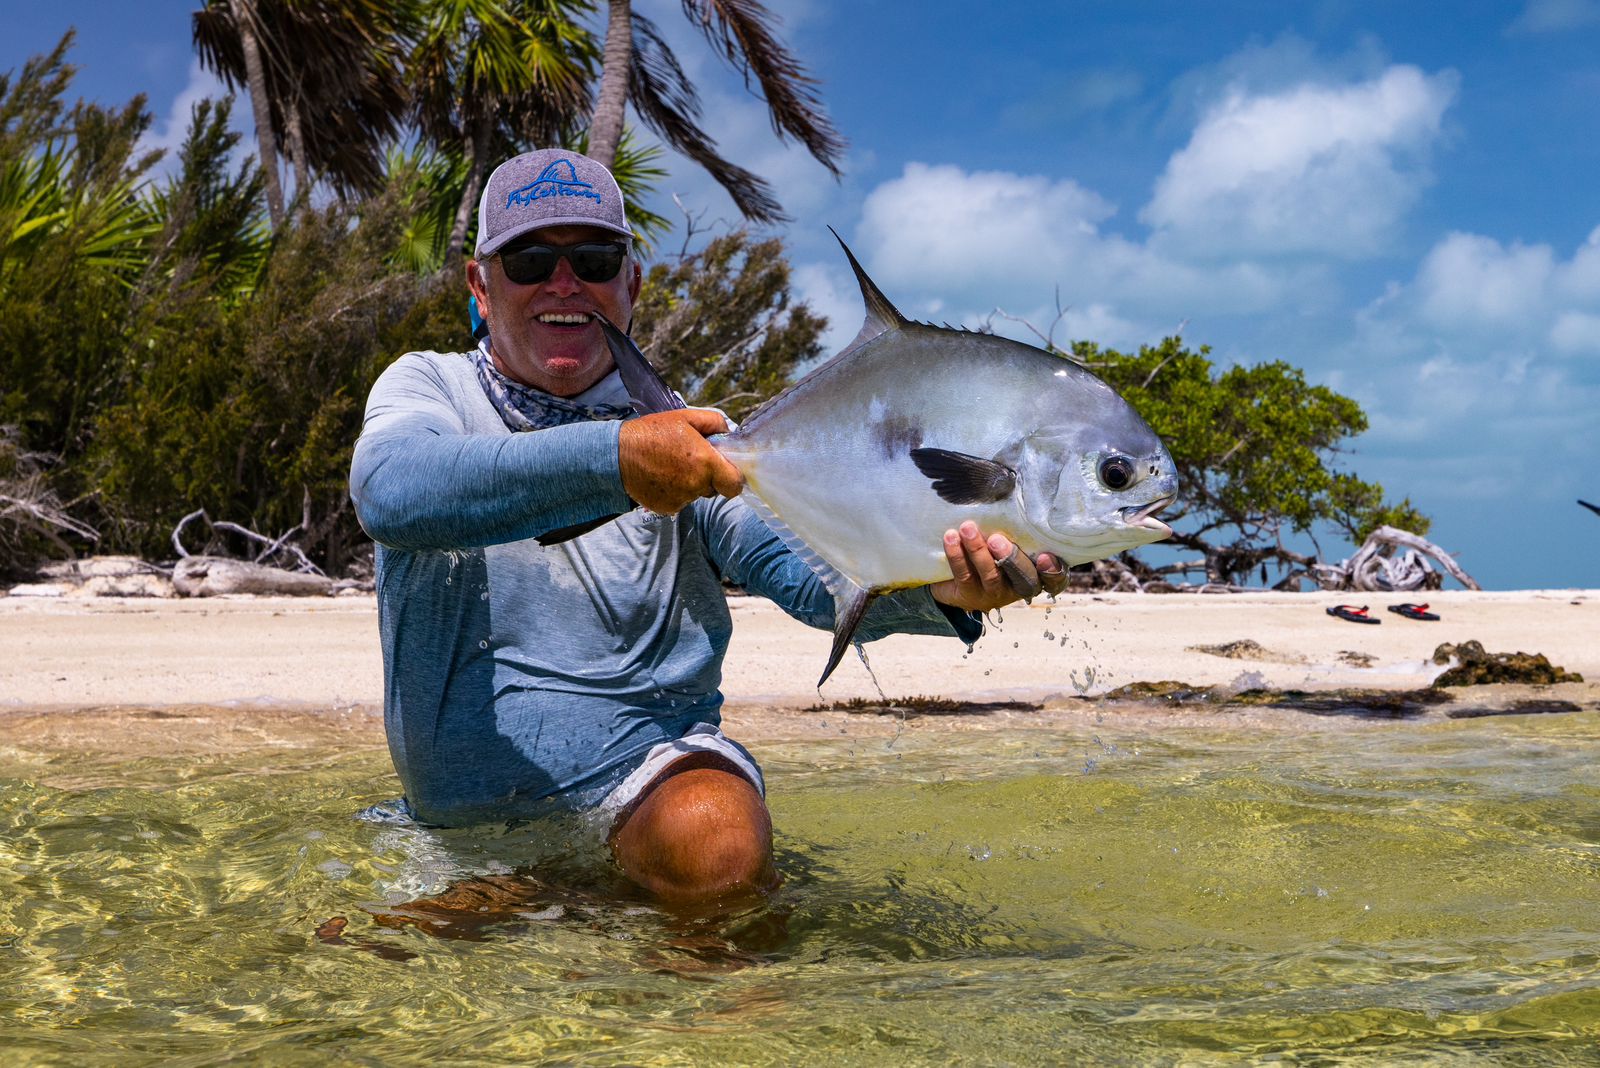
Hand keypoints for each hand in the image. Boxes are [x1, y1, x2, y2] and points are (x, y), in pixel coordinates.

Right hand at [618, 408, 743, 514]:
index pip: (735, 485)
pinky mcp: (667, 508)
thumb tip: (729, 433)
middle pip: (714, 488)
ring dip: (690, 483)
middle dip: (708, 476)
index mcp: (706, 463)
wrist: (617, 454)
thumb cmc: (652, 433)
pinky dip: (674, 491)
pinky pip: (680, 501)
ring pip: (696, 494)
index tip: (723, 468)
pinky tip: (661, 476)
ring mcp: (681, 499)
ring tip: (670, 465)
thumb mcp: (685, 417)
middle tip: (690, 459)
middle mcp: (696, 485)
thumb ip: (714, 422)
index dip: (732, 478)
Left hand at [929, 521, 1067, 611]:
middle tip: (996, 539)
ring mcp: (995, 593)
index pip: (1055, 580)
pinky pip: (964, 575)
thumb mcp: (1008, 535)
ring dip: (978, 551)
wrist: (955, 575)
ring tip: (967, 529)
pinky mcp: (970, 596)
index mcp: (1036, 573)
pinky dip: (957, 556)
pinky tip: (950, 538)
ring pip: (991, 576)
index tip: (1046, 556)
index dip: (1053, 572)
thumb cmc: (990, 547)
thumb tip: (1010, 479)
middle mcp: (1019, 587)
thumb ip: (1015, 522)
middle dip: (1011, 558)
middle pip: (1024, 579)